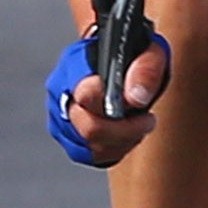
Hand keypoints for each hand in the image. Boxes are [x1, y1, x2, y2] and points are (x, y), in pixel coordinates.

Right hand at [46, 24, 168, 166]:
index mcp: (75, 64)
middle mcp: (60, 92)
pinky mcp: (67, 136)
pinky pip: (91, 155)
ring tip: (137, 124)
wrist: (117, 60)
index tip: (136, 103)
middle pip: (89, 128)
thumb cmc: (130, 54)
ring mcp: (60, 117)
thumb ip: (145, 69)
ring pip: (91, 147)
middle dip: (125, 130)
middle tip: (147, 120)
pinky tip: (125, 134)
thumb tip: (136, 98)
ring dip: (122, 141)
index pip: (85, 94)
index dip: (111, 105)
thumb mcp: (148, 52)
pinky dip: (114, 149)